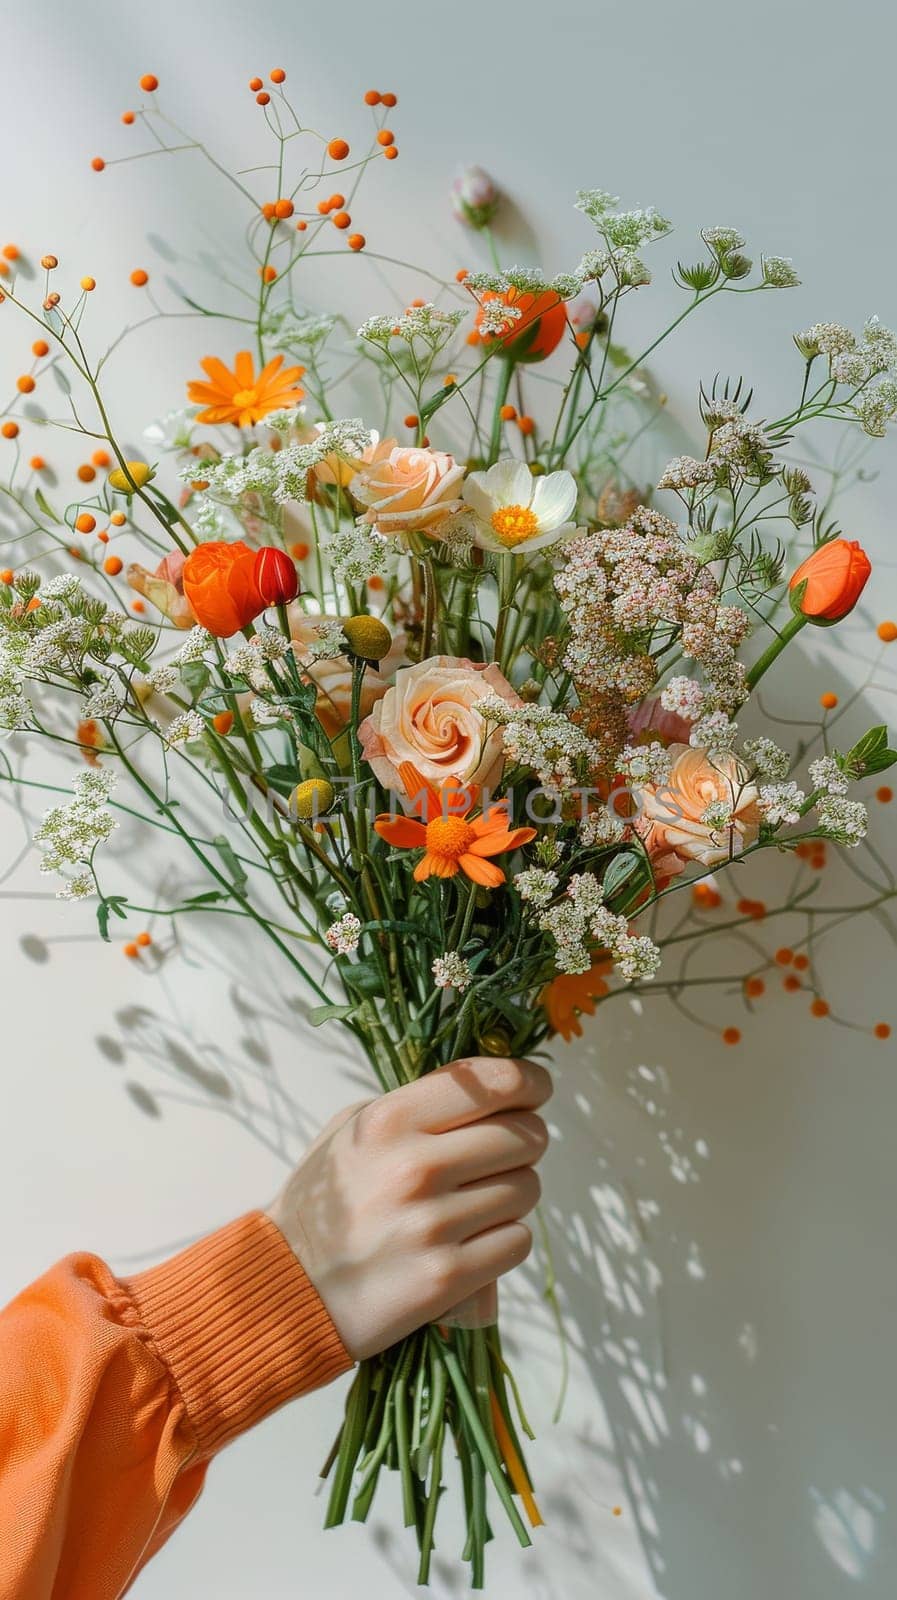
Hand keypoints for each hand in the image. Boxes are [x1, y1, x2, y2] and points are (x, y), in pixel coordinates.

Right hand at [265, 1056, 550, 1359]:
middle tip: (506, 1153)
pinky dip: (504, 1240)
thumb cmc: (323, 1204)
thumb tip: (489, 1089)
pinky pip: (517, 1241)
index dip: (529, 1082)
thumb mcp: (351, 1132)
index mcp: (390, 1120)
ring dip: (513, 1194)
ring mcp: (432, 1225)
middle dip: (526, 1141)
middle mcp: (415, 1167)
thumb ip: (414, 1105)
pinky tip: (473, 1240)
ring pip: (527, 1189)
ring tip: (477, 1202)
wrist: (287, 1289)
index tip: (535, 1089)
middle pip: (525, 1136)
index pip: (494, 1083)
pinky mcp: (447, 1278)